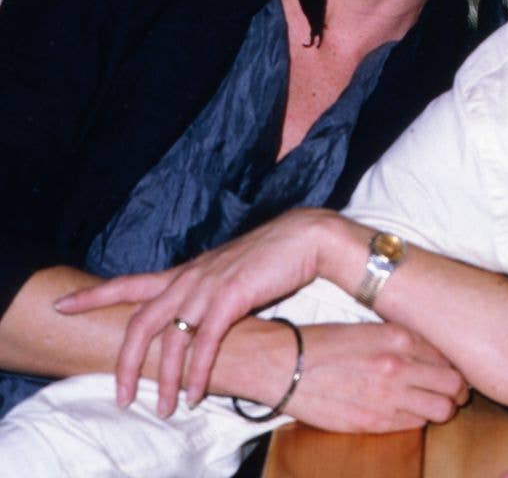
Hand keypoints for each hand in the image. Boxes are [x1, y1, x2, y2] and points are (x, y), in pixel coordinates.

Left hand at [55, 207, 336, 412]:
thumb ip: (206, 293)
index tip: (62, 305)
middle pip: (140, 322)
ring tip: (167, 409)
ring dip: (168, 380)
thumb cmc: (271, 257)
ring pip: (170, 339)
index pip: (129, 283)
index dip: (94, 295)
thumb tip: (197, 319)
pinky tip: (199, 394)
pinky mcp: (230, 296)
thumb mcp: (228, 274)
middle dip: (126, 363)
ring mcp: (207, 285)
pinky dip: (200, 373)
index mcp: (186, 271)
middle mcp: (189, 276)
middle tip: (122, 397)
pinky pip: (206, 343)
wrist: (305, 237)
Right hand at [282, 322, 467, 431]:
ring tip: (434, 403)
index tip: (454, 370)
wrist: (284, 365)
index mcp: (399, 337)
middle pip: (454, 386)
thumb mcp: (370, 328)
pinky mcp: (373, 423)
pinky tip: (409, 412)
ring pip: (441, 411)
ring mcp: (387, 397)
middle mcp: (399, 366)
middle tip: (454, 390)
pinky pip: (413, 425)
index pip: (449, 357)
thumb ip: (403, 340)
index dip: (456, 366)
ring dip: (442, 408)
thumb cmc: (324, 342)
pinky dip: (418, 420)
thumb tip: (429, 352)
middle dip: (458, 390)